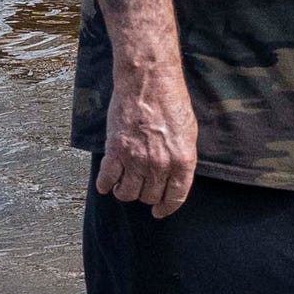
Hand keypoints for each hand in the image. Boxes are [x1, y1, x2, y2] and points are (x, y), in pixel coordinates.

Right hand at [95, 61, 198, 217]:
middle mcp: (160, 164)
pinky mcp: (116, 150)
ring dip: (125, 193)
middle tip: (141, 188)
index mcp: (182, 160)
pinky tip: (106, 184)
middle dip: (145, 196)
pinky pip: (107, 179)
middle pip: (149, 196)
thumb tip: (176, 177)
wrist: (148, 81)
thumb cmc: (171, 101)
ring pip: (127, 193)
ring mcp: (136, 159)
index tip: (159, 212)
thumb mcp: (189, 132)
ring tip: (124, 186)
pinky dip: (105, 185)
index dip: (166, 208)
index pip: (175, 197)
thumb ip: (182, 158)